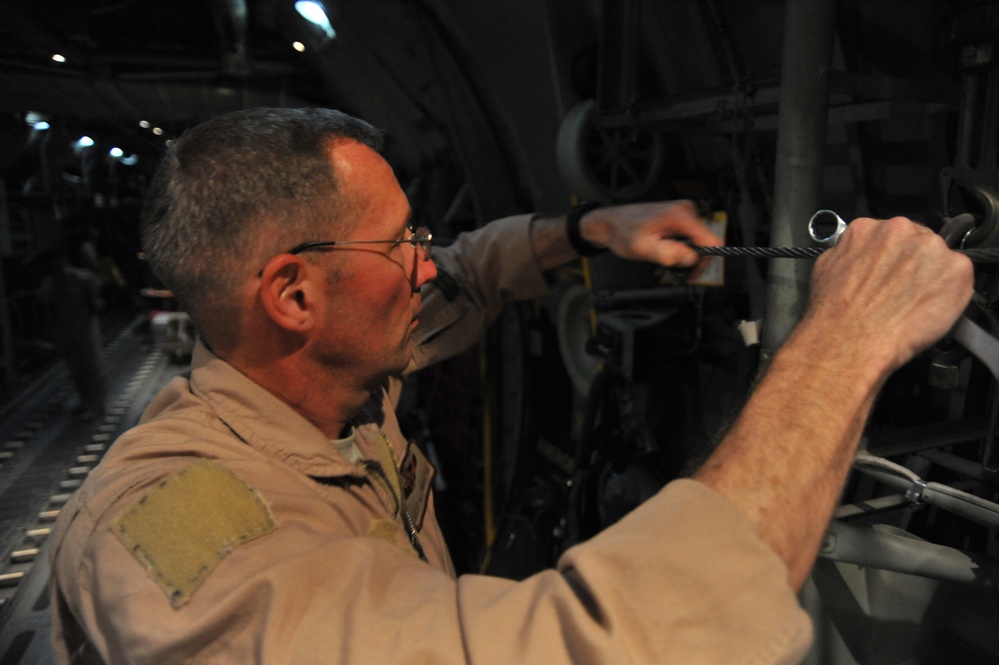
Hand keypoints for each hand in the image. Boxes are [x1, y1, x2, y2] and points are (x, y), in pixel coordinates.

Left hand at [581, 200, 722, 275]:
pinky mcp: (680, 216)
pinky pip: (690, 237)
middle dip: (693, 260)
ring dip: (685, 254)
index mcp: (680, 215)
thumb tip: (691, 258)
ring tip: (665, 257)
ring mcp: (684, 212)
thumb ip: (667, 254)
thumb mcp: (642, 248)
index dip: (704, 261)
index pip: (712, 240)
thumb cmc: (623, 233)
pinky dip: (681, 248)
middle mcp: (686, 209)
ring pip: (698, 241)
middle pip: (706, 242)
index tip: (691, 273)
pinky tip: (666, 249)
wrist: (612, 222)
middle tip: (674, 269)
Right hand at [806, 216, 973, 371]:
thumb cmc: (835, 312)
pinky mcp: (956, 269)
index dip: (891, 256)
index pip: (889, 234)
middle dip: (912, 263)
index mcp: (868, 228)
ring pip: (939, 258)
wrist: (852, 340)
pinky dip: (950, 293)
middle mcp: (901, 230)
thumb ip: (850, 252)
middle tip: (901, 290)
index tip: (890, 271)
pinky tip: (927, 308)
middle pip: (916, 240)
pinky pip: (960, 277)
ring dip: (932, 276)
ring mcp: (931, 247)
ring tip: (913, 302)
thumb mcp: (826, 268)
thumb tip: (859, 255)